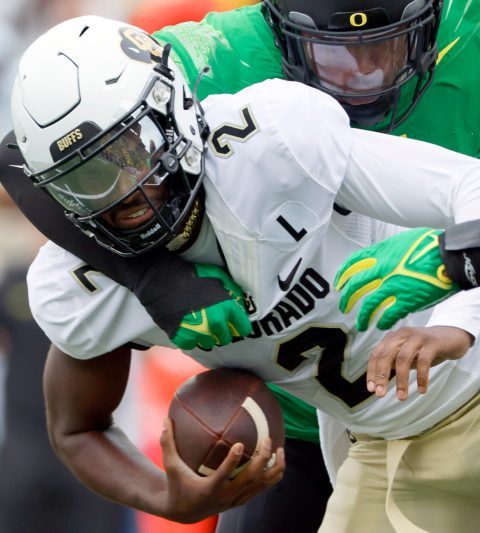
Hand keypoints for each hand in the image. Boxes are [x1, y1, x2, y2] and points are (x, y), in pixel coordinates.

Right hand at [159, 418, 284, 522]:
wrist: (184, 511)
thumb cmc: (177, 483)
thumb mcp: (170, 464)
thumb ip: (167, 442)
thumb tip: (165, 418)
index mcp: (209, 489)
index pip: (223, 475)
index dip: (233, 461)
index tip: (241, 444)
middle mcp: (226, 497)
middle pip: (249, 479)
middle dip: (261, 460)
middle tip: (267, 440)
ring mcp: (236, 500)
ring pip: (261, 486)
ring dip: (273, 468)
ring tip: (281, 449)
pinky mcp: (242, 500)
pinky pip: (262, 488)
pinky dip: (272, 474)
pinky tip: (277, 457)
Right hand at [172, 264, 251, 348]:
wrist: (162, 281)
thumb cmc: (191, 275)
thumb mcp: (218, 275)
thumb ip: (232, 290)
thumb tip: (240, 302)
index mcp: (226, 308)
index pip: (243, 328)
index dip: (239, 325)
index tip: (234, 323)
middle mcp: (215, 324)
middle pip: (226, 338)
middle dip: (222, 331)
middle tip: (213, 321)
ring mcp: (198, 333)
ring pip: (210, 343)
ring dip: (207, 336)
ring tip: (200, 325)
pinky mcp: (182, 338)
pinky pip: (192, 345)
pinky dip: (191, 338)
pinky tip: (188, 327)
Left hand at [335, 228, 458, 330]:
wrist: (449, 255)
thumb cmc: (428, 245)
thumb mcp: (400, 241)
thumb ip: (386, 251)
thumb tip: (376, 256)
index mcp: (380, 255)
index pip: (352, 266)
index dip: (342, 276)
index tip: (338, 285)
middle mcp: (383, 271)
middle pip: (355, 288)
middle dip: (347, 299)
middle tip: (344, 308)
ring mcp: (394, 287)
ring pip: (369, 305)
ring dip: (363, 317)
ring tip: (361, 325)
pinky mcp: (407, 300)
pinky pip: (389, 315)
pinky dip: (383, 322)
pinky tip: (381, 325)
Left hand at [367, 326, 472, 400]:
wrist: (452, 337)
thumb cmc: (425, 350)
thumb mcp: (406, 355)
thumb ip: (392, 363)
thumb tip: (377, 382)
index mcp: (392, 337)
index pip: (376, 354)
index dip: (372, 372)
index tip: (371, 389)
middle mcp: (402, 334)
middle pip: (386, 355)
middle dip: (381, 376)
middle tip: (380, 395)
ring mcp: (417, 337)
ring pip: (403, 359)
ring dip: (401, 381)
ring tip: (401, 397)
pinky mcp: (432, 342)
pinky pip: (423, 362)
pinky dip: (421, 378)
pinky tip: (421, 391)